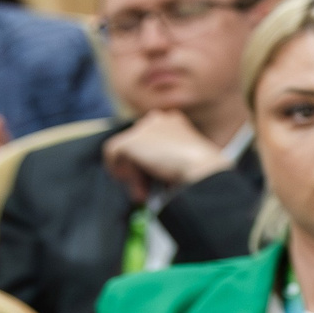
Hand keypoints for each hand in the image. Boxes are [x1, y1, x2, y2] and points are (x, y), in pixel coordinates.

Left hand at [101, 109, 226, 202]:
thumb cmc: (199, 171)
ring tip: (141, 193)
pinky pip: (112, 152)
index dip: (150, 164)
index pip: (152, 141)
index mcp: (173, 122)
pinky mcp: (130, 141)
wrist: (201, 168)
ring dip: (132, 174)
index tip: (155, 184)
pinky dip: (116, 169)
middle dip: (140, 170)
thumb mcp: (184, 163)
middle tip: (144, 192)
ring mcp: (143, 128)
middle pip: (139, 145)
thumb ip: (165, 165)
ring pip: (127, 151)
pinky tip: (126, 181)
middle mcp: (158, 119)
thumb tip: (146, 182)